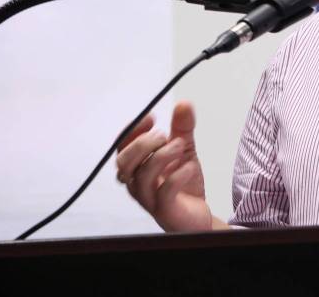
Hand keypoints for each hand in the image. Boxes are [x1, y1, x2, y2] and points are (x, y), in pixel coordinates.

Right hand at [115, 101, 216, 231]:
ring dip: (161, 156)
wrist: (197, 214)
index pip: (121, 146)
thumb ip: (182, 127)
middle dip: (142, 145)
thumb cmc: (183, 182)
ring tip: (180, 146)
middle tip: (164, 135)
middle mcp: (136, 183)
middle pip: (123, 163)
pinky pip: (164, 193)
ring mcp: (149, 198)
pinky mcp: (165, 210)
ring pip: (141, 177)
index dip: (132, 130)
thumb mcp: (184, 149)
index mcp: (136, 166)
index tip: (152, 118)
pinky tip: (190, 166)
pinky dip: (178, 176)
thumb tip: (183, 103)